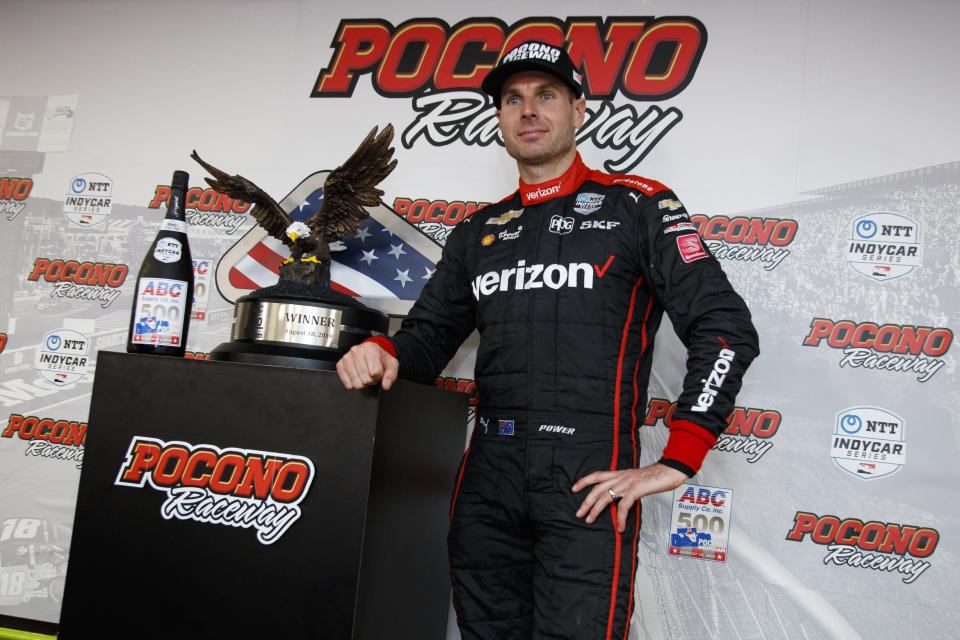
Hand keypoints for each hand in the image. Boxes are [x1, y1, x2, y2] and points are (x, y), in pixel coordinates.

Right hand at [335, 341, 398, 389]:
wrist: (371, 352)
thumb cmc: (380, 357)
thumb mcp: (391, 364)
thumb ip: (391, 375)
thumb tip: (386, 385)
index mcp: (370, 349)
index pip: (375, 372)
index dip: (379, 376)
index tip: (379, 372)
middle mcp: (357, 351)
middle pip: (365, 379)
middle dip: (371, 380)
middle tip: (372, 374)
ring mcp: (347, 358)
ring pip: (356, 383)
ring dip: (362, 382)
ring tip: (365, 374)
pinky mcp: (340, 364)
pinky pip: (346, 382)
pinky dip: (353, 383)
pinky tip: (357, 376)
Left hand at [572, 463, 687, 532]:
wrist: (666, 472)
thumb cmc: (651, 477)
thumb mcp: (632, 478)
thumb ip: (622, 484)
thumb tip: (615, 495)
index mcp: (617, 473)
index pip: (596, 475)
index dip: (584, 481)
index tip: (574, 488)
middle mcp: (619, 477)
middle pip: (597, 489)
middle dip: (586, 502)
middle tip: (579, 513)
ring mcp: (626, 484)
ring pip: (605, 497)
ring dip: (596, 510)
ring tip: (590, 520)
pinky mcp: (635, 491)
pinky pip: (623, 507)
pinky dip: (620, 519)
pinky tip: (619, 527)